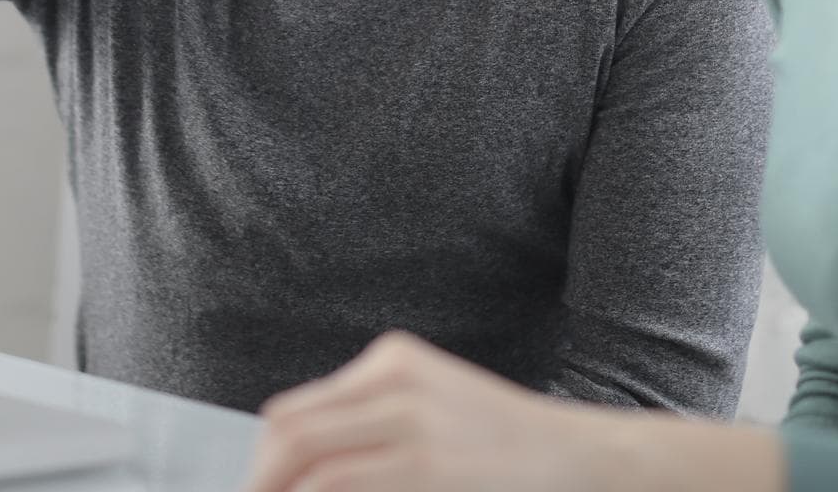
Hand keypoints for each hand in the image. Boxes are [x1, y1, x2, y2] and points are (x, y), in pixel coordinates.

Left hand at [243, 332, 621, 491]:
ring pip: (307, 463)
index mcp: (393, 359)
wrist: (579, 458)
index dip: (263, 461)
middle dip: (261, 483)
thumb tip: (298, 462)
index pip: (293, 410)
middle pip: (288, 433)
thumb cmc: (504, 444)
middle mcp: (395, 379)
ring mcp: (411, 423)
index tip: (258, 490)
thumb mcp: (434, 408)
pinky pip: (340, 486)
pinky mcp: (424, 466)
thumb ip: (373, 421)